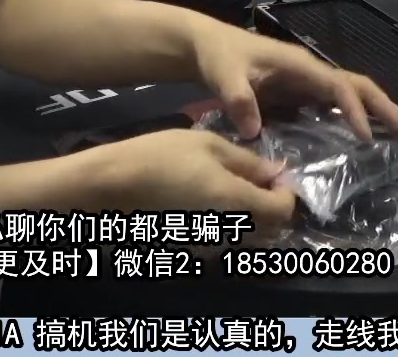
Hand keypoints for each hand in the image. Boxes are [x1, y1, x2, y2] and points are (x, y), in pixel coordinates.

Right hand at [81, 127, 296, 230]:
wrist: (110, 188)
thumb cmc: (161, 157)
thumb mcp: (208, 145)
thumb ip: (247, 162)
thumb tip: (277, 173)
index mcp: (238, 204)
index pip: (283, 211)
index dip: (286, 193)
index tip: (276, 174)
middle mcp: (229, 233)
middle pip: (270, 230)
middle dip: (271, 207)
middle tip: (257, 179)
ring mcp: (209, 247)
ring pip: (247, 239)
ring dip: (250, 218)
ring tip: (229, 188)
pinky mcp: (190, 253)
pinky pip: (222, 242)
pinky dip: (226, 226)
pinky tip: (205, 202)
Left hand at [191, 23, 397, 141]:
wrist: (206, 46)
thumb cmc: (218, 57)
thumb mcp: (223, 76)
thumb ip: (238, 100)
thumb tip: (255, 131)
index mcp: (300, 65)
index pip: (338, 87)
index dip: (354, 111)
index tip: (367, 137)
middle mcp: (311, 71)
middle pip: (358, 86)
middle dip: (386, 108)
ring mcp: (308, 81)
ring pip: (353, 94)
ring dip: (379, 111)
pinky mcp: (302, 92)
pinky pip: (337, 105)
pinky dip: (358, 117)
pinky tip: (369, 137)